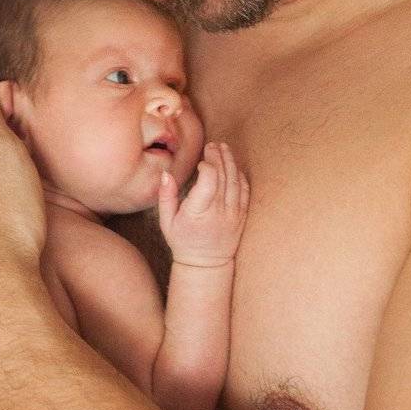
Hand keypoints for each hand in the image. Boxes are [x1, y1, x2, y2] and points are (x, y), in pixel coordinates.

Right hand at [158, 141, 249, 266]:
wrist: (206, 264)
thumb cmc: (183, 241)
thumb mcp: (166, 221)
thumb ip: (166, 196)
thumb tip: (166, 174)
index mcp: (198, 212)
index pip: (209, 182)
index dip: (207, 166)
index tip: (201, 162)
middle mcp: (218, 212)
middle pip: (223, 177)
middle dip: (219, 157)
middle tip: (213, 145)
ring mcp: (233, 214)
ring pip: (235, 182)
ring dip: (230, 162)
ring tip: (224, 148)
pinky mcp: (241, 216)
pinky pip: (245, 192)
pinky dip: (240, 176)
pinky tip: (234, 166)